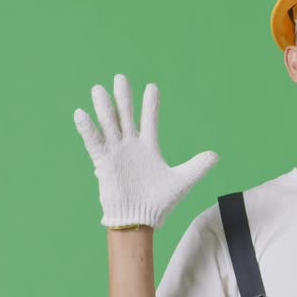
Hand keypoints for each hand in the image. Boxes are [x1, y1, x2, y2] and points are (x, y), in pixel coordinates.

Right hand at [73, 74, 217, 228]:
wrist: (140, 218)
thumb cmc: (159, 202)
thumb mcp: (182, 181)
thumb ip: (197, 166)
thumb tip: (215, 155)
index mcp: (149, 147)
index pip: (150, 120)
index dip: (150, 104)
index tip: (152, 86)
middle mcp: (131, 146)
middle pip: (126, 116)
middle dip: (123, 98)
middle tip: (120, 78)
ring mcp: (117, 153)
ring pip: (109, 125)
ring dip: (104, 108)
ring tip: (98, 89)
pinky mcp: (105, 162)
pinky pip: (94, 143)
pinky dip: (87, 129)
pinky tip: (81, 113)